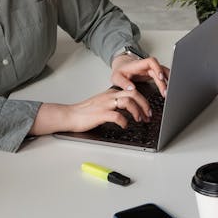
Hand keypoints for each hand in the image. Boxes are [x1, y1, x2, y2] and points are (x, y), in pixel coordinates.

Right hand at [32, 88, 151, 134]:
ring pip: (128, 102)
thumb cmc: (85, 112)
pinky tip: (124, 125)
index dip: (143, 101)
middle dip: (144, 105)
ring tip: (139, 120)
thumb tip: (129, 108)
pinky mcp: (100, 114)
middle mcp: (109, 96)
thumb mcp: (102, 103)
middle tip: (148, 115)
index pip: (132, 91)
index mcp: (111, 93)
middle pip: (134, 94)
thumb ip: (114, 103)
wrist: (69, 115)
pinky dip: (124, 121)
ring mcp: (105, 104)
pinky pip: (117, 116)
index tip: (147, 110)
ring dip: (137, 111)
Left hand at [111, 55, 169, 96]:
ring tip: (168, 93)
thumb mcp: (116, 77)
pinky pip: (163, 76)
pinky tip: (168, 89)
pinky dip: (166, 82)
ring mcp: (151, 70)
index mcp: (139, 65)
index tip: (160, 77)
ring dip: (167, 82)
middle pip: (160, 70)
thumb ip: (123, 83)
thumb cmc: (120, 71)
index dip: (157, 68)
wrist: (122, 67)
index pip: (151, 62)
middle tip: (165, 92)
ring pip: (163, 73)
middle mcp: (147, 66)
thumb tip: (131, 88)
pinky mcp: (153, 74)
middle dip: (164, 81)